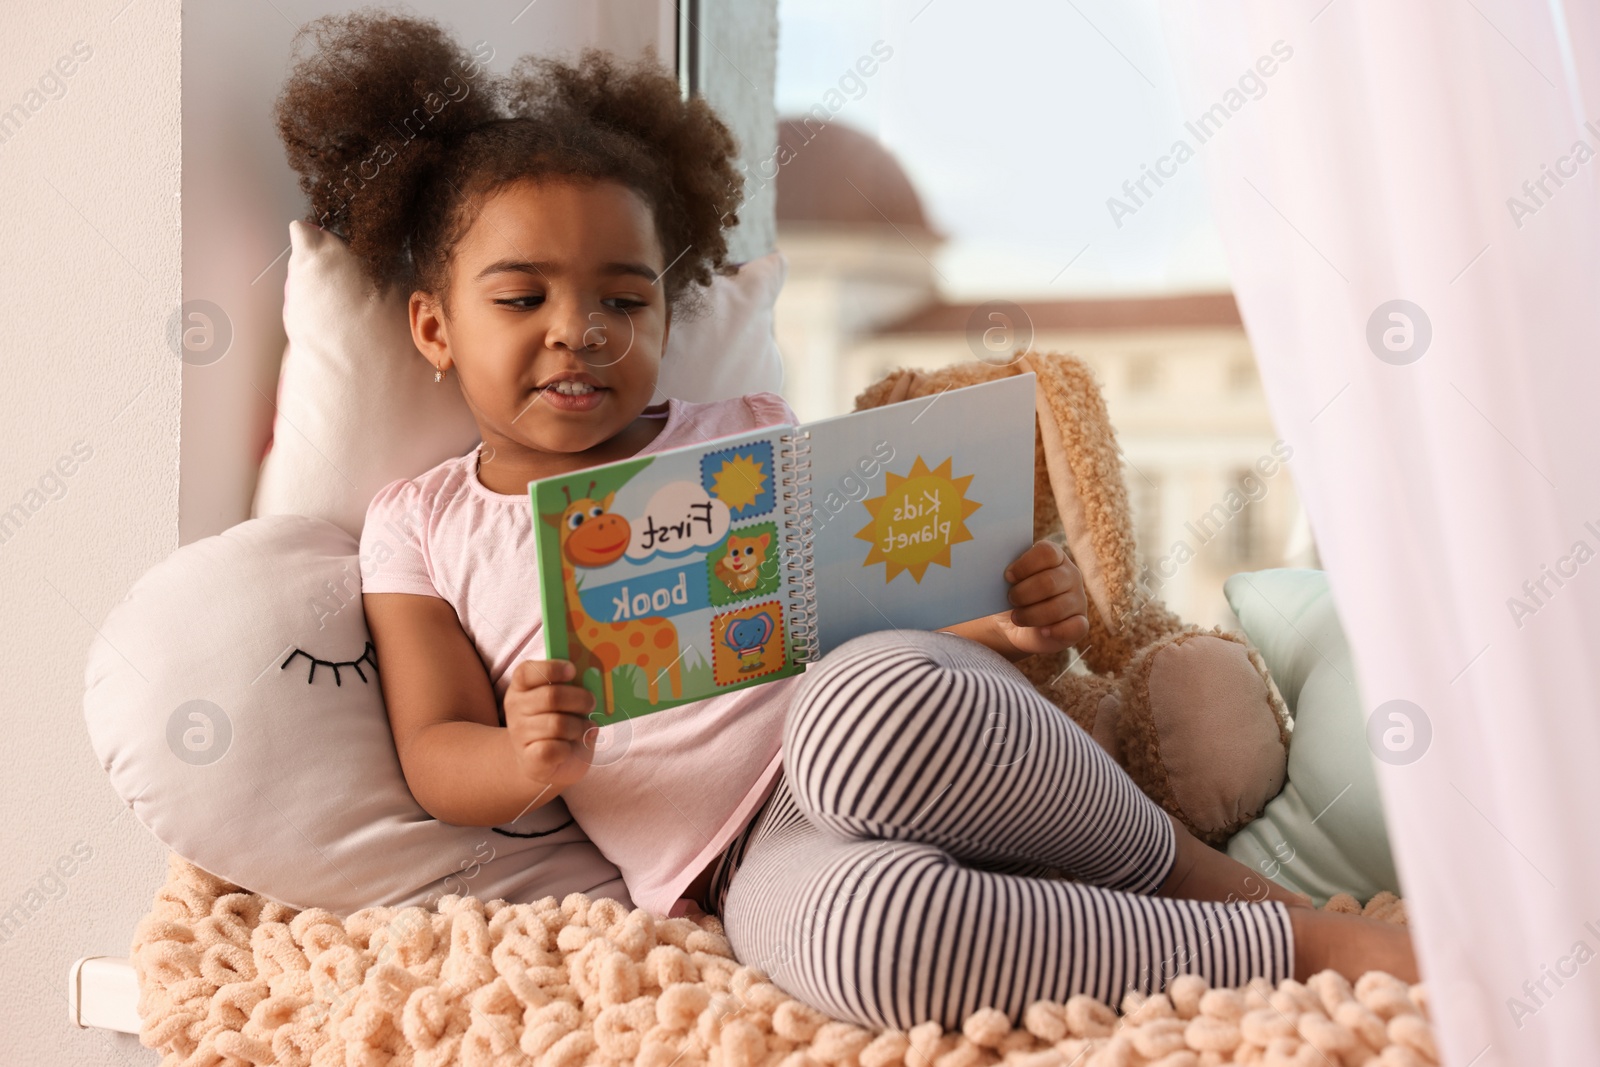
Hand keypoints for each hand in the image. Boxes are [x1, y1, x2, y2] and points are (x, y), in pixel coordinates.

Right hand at [503, 659, 597, 791]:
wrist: (545, 762)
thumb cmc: (559, 722)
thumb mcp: (564, 700)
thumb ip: (573, 686)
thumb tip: (594, 678)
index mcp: (521, 687)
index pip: (526, 672)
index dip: (552, 669)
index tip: (573, 671)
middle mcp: (516, 708)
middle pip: (551, 697)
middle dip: (580, 699)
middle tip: (592, 703)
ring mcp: (519, 734)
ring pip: (557, 724)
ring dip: (580, 727)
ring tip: (587, 728)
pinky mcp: (529, 760)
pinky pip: (553, 749)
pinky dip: (569, 748)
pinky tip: (571, 747)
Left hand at [992, 540, 1088, 655]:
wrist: (1013, 624)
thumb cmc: (1012, 595)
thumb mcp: (1009, 581)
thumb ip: (1009, 571)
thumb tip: (994, 566)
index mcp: (1054, 557)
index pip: (1046, 553)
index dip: (1024, 565)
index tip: (1008, 577)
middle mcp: (1070, 575)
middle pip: (1049, 582)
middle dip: (1023, 594)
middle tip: (1011, 599)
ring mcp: (1078, 600)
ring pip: (1057, 607)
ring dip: (1031, 615)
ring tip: (1017, 617)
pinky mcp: (1080, 624)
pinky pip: (1075, 627)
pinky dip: (1055, 631)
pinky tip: (1042, 632)